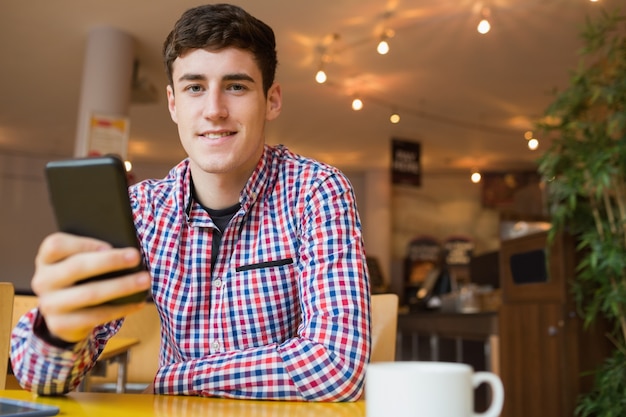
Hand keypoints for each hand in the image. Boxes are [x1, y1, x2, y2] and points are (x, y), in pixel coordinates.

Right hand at [31, 232, 150, 342]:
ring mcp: (50, 305)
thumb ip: (95, 253)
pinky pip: (95, 316)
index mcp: (46, 259)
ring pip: (89, 294)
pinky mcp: (61, 324)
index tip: (110, 244)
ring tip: (145, 280)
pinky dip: (120, 309)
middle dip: (110, 261)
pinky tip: (137, 302)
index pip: (56, 245)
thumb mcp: (80, 261)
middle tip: (136, 257)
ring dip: (122, 286)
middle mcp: (42, 280)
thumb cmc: (80, 278)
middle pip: (76, 267)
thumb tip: (126, 250)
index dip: (84, 243)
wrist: (64, 313)